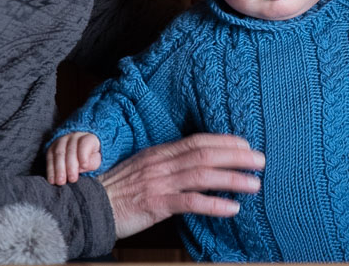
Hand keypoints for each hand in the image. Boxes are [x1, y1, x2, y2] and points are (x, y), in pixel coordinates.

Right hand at [47, 132, 101, 184]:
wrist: (80, 148)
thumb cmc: (90, 156)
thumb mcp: (96, 159)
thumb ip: (93, 161)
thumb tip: (84, 166)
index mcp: (88, 137)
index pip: (85, 144)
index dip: (84, 155)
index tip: (84, 166)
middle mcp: (74, 136)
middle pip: (70, 150)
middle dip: (71, 166)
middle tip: (72, 179)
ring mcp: (62, 141)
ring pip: (58, 154)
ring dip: (59, 169)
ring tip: (61, 181)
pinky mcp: (52, 147)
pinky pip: (49, 158)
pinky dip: (50, 170)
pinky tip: (52, 180)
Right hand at [98, 133, 264, 238]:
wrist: (87, 206)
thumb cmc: (118, 190)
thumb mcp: (144, 168)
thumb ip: (169, 163)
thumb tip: (197, 163)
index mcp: (160, 152)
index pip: (199, 140)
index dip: (225, 141)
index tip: (247, 145)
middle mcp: (162, 163)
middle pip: (206, 154)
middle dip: (237, 156)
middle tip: (261, 161)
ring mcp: (159, 182)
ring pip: (203, 175)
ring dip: (232, 179)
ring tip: (255, 184)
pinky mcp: (155, 204)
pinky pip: (190, 202)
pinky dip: (214, 204)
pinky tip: (232, 209)